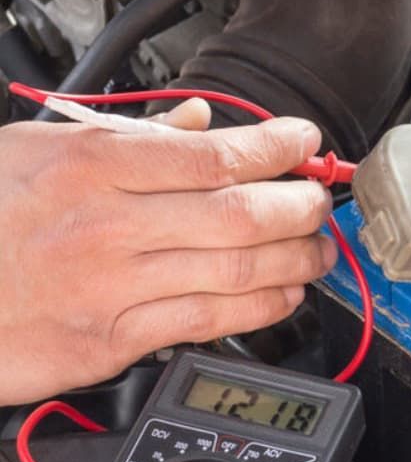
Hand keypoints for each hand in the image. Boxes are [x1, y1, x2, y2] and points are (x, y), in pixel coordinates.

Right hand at [0, 103, 334, 404]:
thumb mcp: (38, 148)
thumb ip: (129, 136)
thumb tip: (199, 121)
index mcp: (93, 166)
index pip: (215, 154)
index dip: (277, 147)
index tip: (306, 142)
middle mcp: (107, 225)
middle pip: (241, 213)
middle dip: (301, 205)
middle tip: (321, 200)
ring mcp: (109, 287)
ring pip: (236, 270)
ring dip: (296, 259)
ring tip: (318, 248)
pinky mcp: (106, 341)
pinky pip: (205, 322)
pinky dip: (260, 308)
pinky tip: (283, 294)